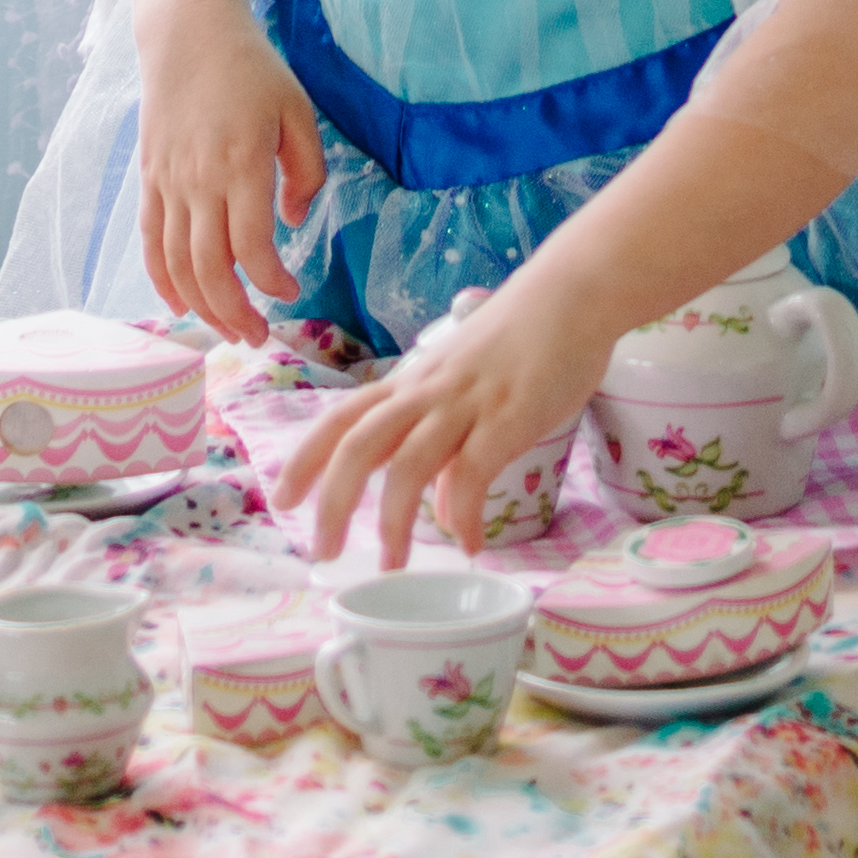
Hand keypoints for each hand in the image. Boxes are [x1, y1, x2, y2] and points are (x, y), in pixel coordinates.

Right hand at [137, 2, 330, 343]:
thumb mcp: (298, 112)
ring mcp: (168, 183)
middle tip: (258, 336)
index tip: (291, 292)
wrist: (188, 34)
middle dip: (234, 313)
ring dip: (201, 306)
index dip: (270, 281)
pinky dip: (162, 280)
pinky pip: (151, 242)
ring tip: (228, 330)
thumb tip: (292, 220)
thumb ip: (305, 171)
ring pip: (177, 264)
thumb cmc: (252, 71)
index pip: (251, 245)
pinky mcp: (149, 180)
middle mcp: (198, 181)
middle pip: (209, 268)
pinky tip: (180, 304)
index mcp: (241, 164)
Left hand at [271, 280, 607, 575]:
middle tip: (322, 551)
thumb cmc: (523, 337)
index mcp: (411, 383)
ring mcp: (466, 403)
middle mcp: (426, 392)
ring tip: (393, 566)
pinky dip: (464, 514)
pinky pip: (473, 473)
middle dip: (332, 502)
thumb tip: (443, 507)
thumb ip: (448, 442)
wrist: (574, 292)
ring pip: (407, 464)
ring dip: (392, 522)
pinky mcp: (508, 416)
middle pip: (358, 445)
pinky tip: (469, 545)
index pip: (340, 419)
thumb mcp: (468, 385)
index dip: (305, 459)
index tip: (282, 498)